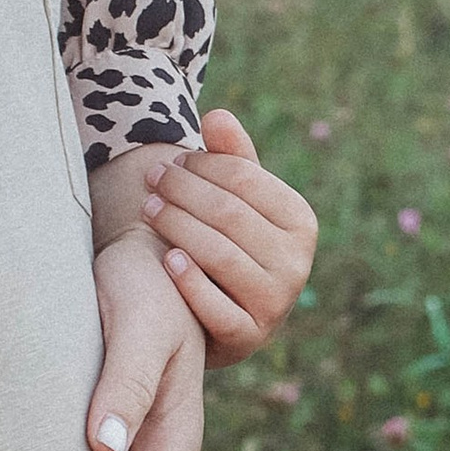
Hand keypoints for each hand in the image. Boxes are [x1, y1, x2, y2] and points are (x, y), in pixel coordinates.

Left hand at [140, 110, 316, 364]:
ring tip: (148, 210)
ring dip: (179, 227)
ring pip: (221, 255)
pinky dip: (190, 281)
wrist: (229, 321)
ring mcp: (276, 302)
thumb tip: (216, 115)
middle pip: (229, 214)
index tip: (169, 160)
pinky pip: (218, 307)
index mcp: (301, 222)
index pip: (245, 179)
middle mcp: (297, 263)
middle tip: (150, 181)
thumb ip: (231, 160)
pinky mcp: (250, 335)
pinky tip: (165, 259)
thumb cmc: (232, 247)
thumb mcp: (239, 204)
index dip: (201, 165)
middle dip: (184, 192)